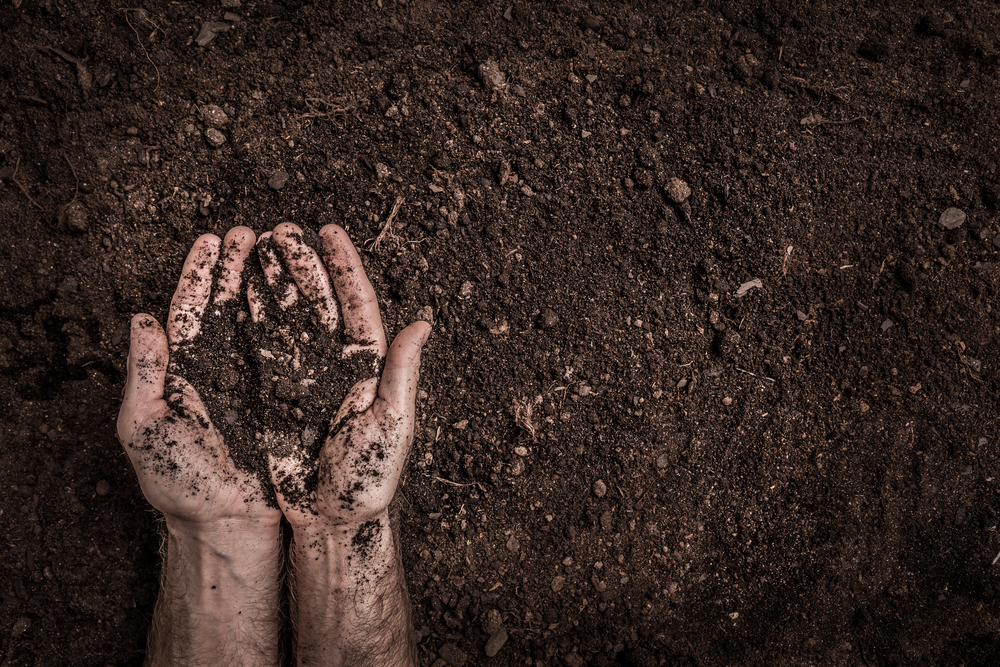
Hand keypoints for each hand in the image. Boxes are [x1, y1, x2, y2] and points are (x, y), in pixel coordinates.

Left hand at [117, 227, 280, 530]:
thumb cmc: (182, 482)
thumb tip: (140, 320)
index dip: (198, 273)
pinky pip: (295, 349)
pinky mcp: (287, 395)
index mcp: (185, 369)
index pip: (191, 309)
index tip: (210, 240)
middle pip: (231, 303)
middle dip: (238, 265)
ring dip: (270, 281)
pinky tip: (303, 293)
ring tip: (279, 245)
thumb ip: (143, 372)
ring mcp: (256, 379)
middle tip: (250, 231)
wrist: (228, 520)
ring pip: (265, 318)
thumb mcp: (146, 425)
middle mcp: (223, 367)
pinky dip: (299, 318)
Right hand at [252, 223, 429, 534]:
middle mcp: (336, 364)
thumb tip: (424, 323)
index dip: (344, 266)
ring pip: (286, 319)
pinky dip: (249, 321)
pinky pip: (260, 350)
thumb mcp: (391, 424)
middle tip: (281, 230)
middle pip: (317, 302)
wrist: (330, 521)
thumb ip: (402, 373)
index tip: (329, 231)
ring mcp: (303, 377)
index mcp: (368, 365)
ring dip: (273, 283)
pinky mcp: (274, 395)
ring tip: (254, 248)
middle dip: (301, 264)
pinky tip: (236, 295)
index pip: (357, 303)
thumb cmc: (369, 479)